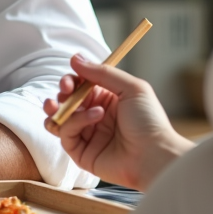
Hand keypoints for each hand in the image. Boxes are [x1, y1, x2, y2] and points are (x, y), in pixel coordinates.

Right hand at [44, 55, 193, 190]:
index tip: (69, 79)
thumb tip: (75, 58)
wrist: (155, 155)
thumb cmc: (149, 121)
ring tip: (62, 105)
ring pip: (60, 119)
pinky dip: (75, 122)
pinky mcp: (82, 154)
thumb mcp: (131, 88)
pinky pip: (67, 135)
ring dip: (57, 109)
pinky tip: (95, 117)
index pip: (81, 86)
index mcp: (107, 99)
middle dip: (62, 93)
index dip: (72, 81)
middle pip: (67, 102)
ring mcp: (88, 136)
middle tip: (66, 90)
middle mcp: (95, 117)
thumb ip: (102, 72)